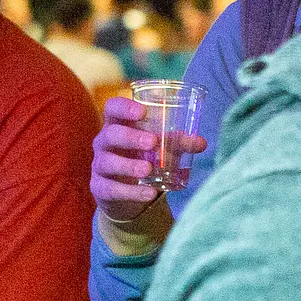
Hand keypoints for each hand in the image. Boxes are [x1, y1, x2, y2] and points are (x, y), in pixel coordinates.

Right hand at [91, 95, 207, 223]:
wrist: (128, 193)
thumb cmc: (144, 158)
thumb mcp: (162, 149)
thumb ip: (179, 143)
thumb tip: (201, 142)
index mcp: (118, 125)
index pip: (112, 108)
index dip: (123, 107)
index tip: (142, 111)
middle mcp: (104, 143)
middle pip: (110, 135)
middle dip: (130, 137)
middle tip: (152, 142)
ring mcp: (100, 166)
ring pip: (107, 162)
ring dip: (128, 165)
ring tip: (148, 169)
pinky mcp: (101, 188)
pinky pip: (112, 189)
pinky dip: (131, 192)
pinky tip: (149, 193)